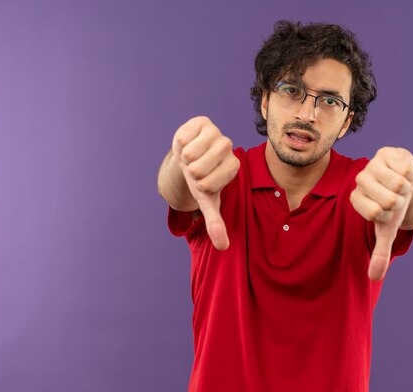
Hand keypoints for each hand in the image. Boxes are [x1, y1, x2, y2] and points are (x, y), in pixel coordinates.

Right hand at [172, 116, 239, 249]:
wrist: (189, 157)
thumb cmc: (200, 180)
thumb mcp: (207, 201)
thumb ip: (216, 223)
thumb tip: (223, 247)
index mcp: (233, 167)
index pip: (207, 184)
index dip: (197, 186)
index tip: (202, 182)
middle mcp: (228, 148)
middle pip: (197, 169)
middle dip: (189, 173)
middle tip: (194, 169)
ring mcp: (216, 133)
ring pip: (190, 154)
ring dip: (184, 159)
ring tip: (190, 158)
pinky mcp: (202, 121)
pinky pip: (183, 138)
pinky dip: (179, 144)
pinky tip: (187, 144)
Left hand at [350, 147, 412, 279]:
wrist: (401, 178)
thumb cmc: (392, 206)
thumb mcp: (387, 229)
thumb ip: (379, 252)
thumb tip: (374, 277)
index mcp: (357, 199)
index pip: (376, 214)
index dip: (390, 214)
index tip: (389, 210)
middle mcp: (360, 181)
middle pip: (390, 199)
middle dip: (401, 201)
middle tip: (397, 197)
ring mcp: (372, 165)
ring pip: (399, 183)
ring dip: (407, 187)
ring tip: (401, 185)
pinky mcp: (386, 152)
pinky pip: (406, 168)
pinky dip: (411, 174)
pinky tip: (403, 172)